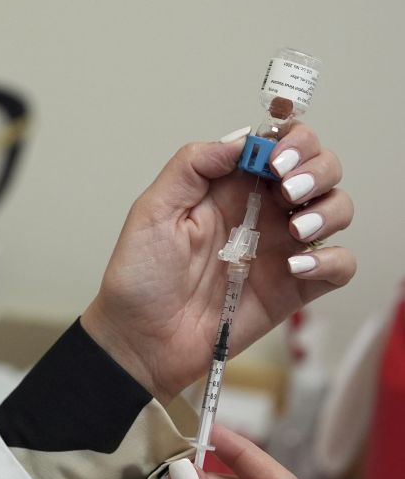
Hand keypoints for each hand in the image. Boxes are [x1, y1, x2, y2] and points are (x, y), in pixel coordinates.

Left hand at [81, 124, 354, 402]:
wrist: (140, 339)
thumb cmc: (140, 277)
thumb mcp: (153, 210)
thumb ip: (192, 166)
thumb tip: (242, 140)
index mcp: (228, 187)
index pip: (280, 146)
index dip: (291, 141)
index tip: (275, 159)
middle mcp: (261, 212)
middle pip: (319, 169)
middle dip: (316, 169)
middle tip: (287, 191)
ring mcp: (280, 249)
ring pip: (336, 210)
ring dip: (328, 210)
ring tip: (294, 231)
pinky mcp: (293, 288)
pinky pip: (338, 265)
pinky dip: (330, 260)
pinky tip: (296, 268)